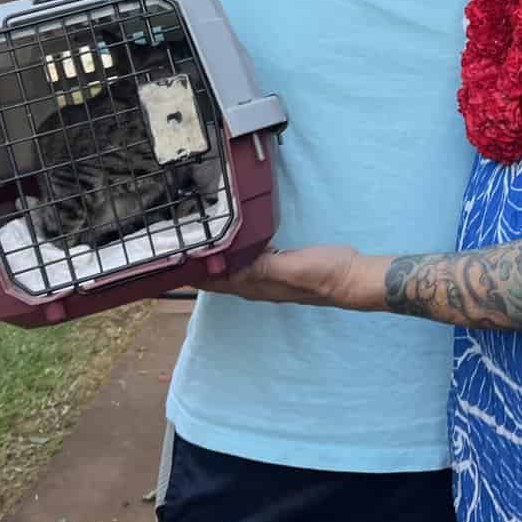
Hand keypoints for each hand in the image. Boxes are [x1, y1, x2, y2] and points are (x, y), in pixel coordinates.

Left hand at [193, 244, 383, 310]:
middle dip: (198, 263)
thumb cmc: (323, 273)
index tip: (170, 259)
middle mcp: (256, 282)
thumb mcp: (291, 267)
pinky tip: (234, 237)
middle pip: (217, 274)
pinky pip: (248, 256)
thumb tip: (229, 266)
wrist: (352, 277)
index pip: (213, 281)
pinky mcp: (279, 263)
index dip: (191, 273)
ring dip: (215, 256)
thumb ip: (262, 267)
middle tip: (178, 241)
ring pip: (231, 265)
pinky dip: (235, 249)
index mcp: (254, 285)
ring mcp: (268, 274)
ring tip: (198, 237)